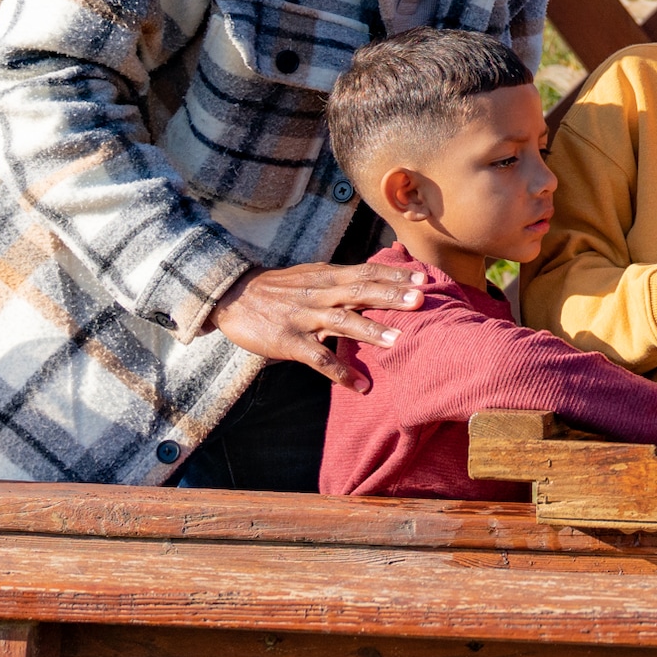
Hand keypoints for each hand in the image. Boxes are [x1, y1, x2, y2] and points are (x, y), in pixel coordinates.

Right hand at [209, 258, 425, 391]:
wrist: (233, 297)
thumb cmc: (279, 289)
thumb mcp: (312, 275)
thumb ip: (343, 278)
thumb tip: (380, 277)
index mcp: (328, 277)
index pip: (367, 272)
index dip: (395, 275)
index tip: (424, 279)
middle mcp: (319, 294)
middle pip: (360, 291)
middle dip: (391, 296)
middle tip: (421, 300)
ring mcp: (304, 317)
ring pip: (342, 322)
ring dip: (371, 331)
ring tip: (400, 341)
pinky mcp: (289, 341)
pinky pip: (318, 358)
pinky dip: (340, 372)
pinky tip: (359, 385)